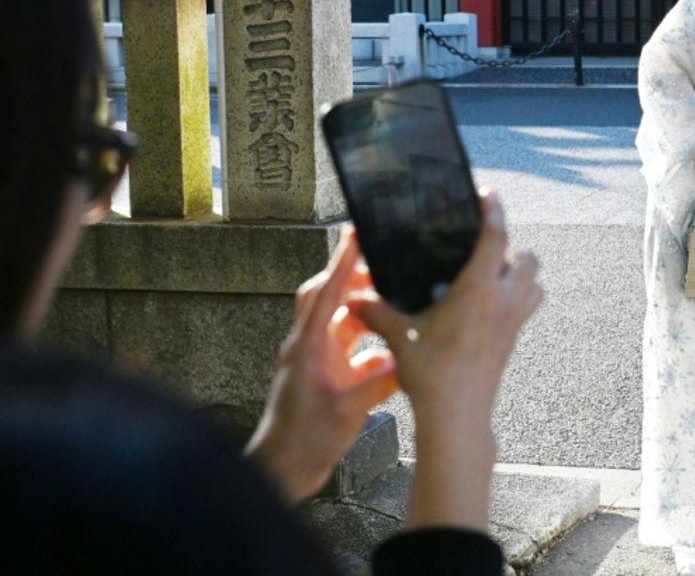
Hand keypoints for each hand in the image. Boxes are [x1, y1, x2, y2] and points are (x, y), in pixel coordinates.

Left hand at [245, 229, 399, 502]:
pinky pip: (353, 351)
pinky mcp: (327, 377)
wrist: (283, 470)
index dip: (342, 262)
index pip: (325, 292)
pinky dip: (374, 347)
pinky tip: (396, 354)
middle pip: (327, 296)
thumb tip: (401, 358)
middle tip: (384, 267)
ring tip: (395, 305)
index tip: (357, 234)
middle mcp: (310, 347)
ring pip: (342, 322)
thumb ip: (376, 381)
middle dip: (353, 278)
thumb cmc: (303, 441)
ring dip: (366, 312)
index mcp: (308, 347)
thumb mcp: (346, 411)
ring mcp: (318, 361)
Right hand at [351, 191, 542, 531]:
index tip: (487, 194)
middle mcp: (504, 301)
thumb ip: (378, 312)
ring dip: (520, 273)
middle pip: (528, 258)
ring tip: (491, 274)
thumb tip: (354, 300)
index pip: (494, 237)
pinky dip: (518, 297)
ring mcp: (514, 321)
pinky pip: (528, 306)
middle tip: (481, 250)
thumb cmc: (430, 375)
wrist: (458, 418)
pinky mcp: (514, 339)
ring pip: (535, 283)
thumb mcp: (399, 338)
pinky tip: (489, 304)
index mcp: (478, 290)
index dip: (492, 210)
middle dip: (512, 247)